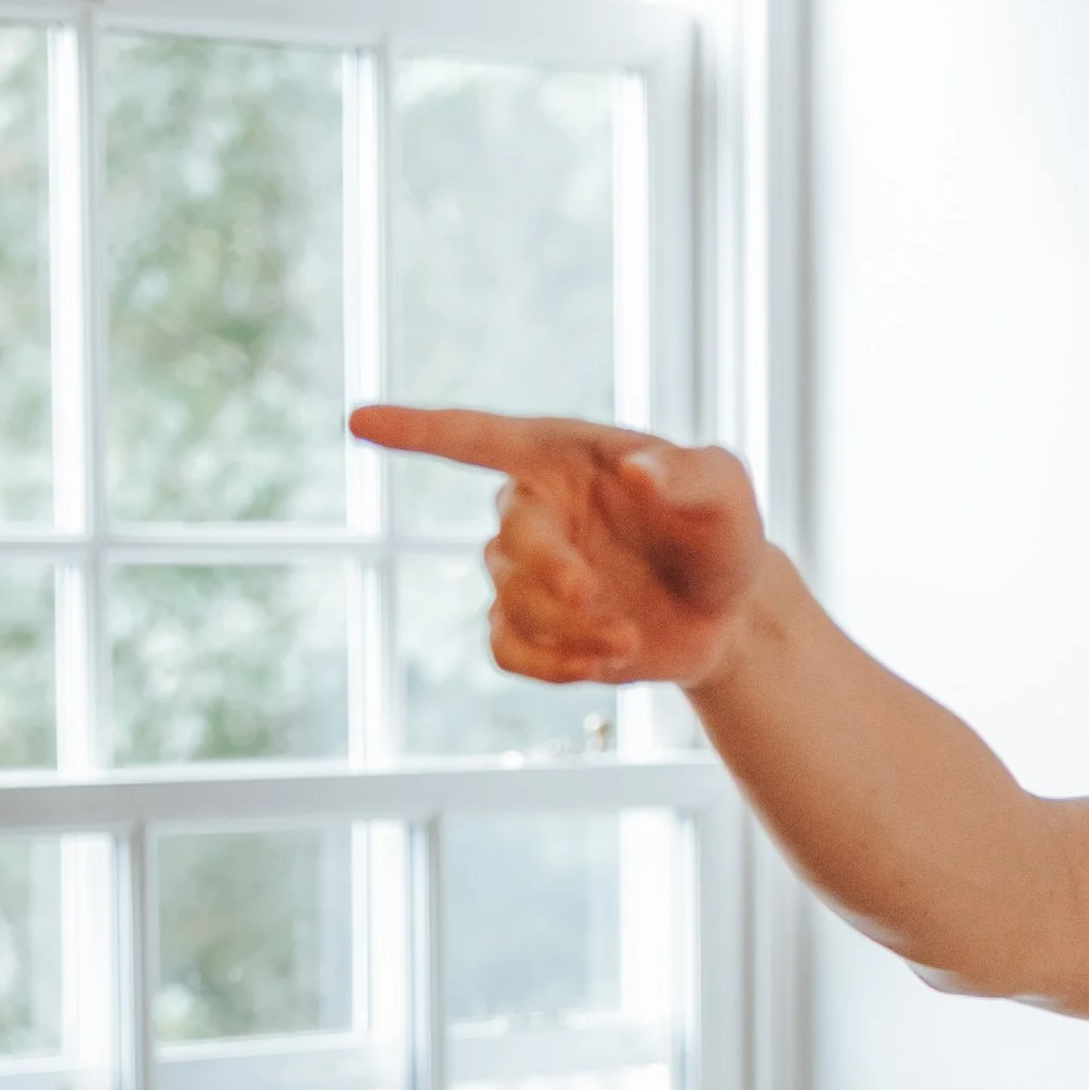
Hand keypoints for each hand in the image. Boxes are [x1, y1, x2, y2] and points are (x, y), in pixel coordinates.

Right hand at [350, 408, 771, 694]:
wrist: (730, 612)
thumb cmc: (721, 531)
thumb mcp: (725, 492)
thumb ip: (686, 474)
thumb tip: (634, 470)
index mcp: (562, 457)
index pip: (477, 437)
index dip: (417, 431)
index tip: (358, 423)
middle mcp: (532, 508)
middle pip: (507, 539)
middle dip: (547, 571)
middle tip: (595, 598)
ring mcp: (525, 572)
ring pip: (512, 603)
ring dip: (571, 630)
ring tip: (630, 639)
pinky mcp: (532, 628)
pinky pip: (507, 650)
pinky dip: (549, 665)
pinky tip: (599, 666)